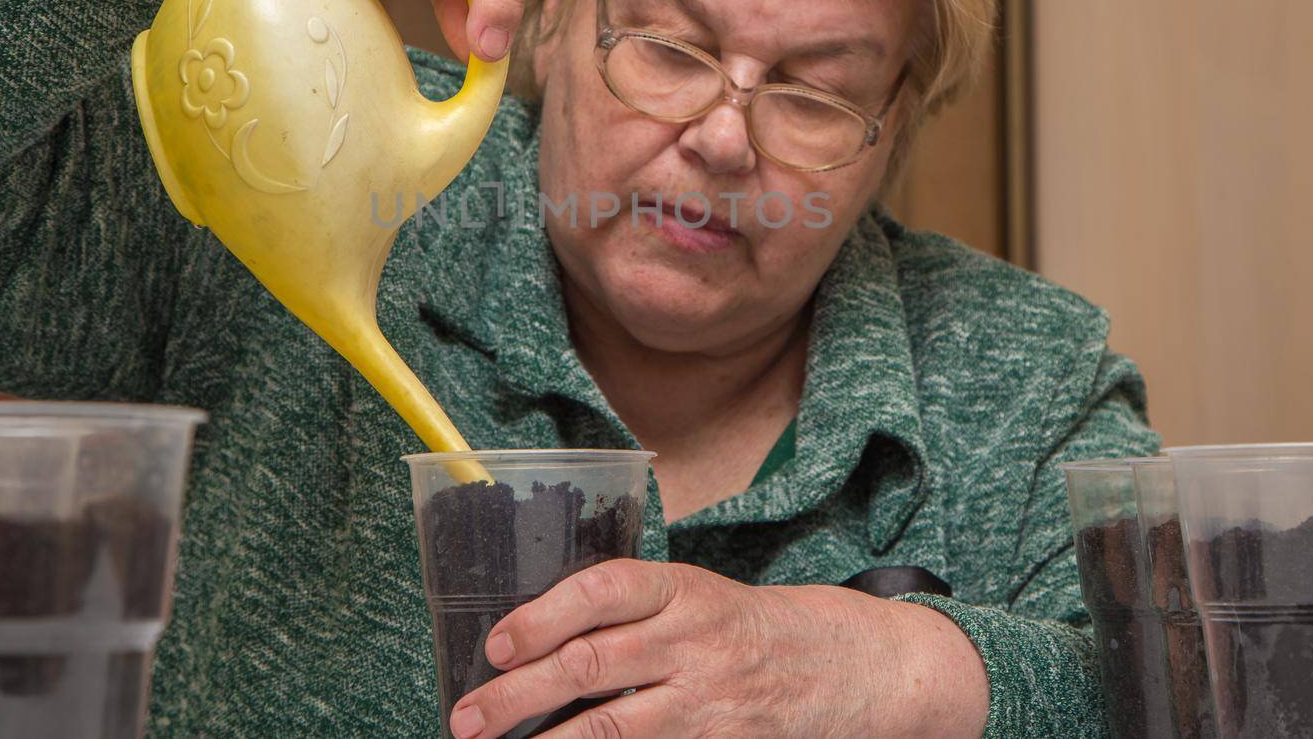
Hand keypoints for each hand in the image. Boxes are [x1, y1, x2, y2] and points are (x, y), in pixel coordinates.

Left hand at [448, 560, 988, 738]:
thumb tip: (531, 633)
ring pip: (612, 727)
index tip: (494, 643)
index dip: (543, 615)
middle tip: (467, 715)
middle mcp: (694, 641)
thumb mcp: (695, 595)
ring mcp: (708, 701)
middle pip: (592, 663)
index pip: (604, 589)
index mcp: (683, 588)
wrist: (845, 666)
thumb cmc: (746, 626)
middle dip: (518, 693)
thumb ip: (629, 608)